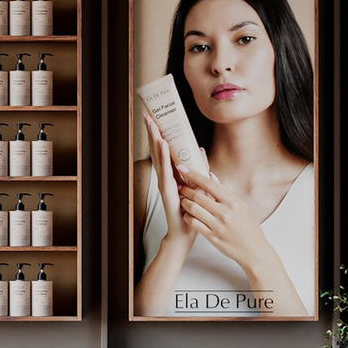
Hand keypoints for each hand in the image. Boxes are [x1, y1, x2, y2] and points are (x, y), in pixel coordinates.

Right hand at [143, 112, 195, 249]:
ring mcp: (165, 183)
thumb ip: (198, 167)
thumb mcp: (198, 184)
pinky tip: (162, 144)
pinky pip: (166, 170)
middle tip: (148, 115)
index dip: (160, 133)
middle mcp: (166, 177)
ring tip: (152, 125)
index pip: (164, 150)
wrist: (185, 231)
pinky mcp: (168, 190)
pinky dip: (164, 157)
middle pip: (158, 150)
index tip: (156, 118)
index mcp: (172, 174)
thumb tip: (199, 149)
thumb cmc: (189, 210)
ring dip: (156, 140)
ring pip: (159, 157)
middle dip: (153, 132)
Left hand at [174, 162, 275, 274]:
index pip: (209, 183)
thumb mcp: (241, 206)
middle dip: (186, 189)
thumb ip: (225, 191)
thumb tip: (211, 176)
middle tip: (180, 186)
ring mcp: (218, 225)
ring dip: (184, 203)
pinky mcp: (212, 237)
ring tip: (182, 200)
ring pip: (193, 209)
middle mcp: (225, 212)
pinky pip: (194, 224)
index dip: (194, 174)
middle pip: (199, 195)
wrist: (254, 250)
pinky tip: (187, 215)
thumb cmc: (248, 227)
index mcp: (233, 202)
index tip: (183, 167)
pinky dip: (187, 217)